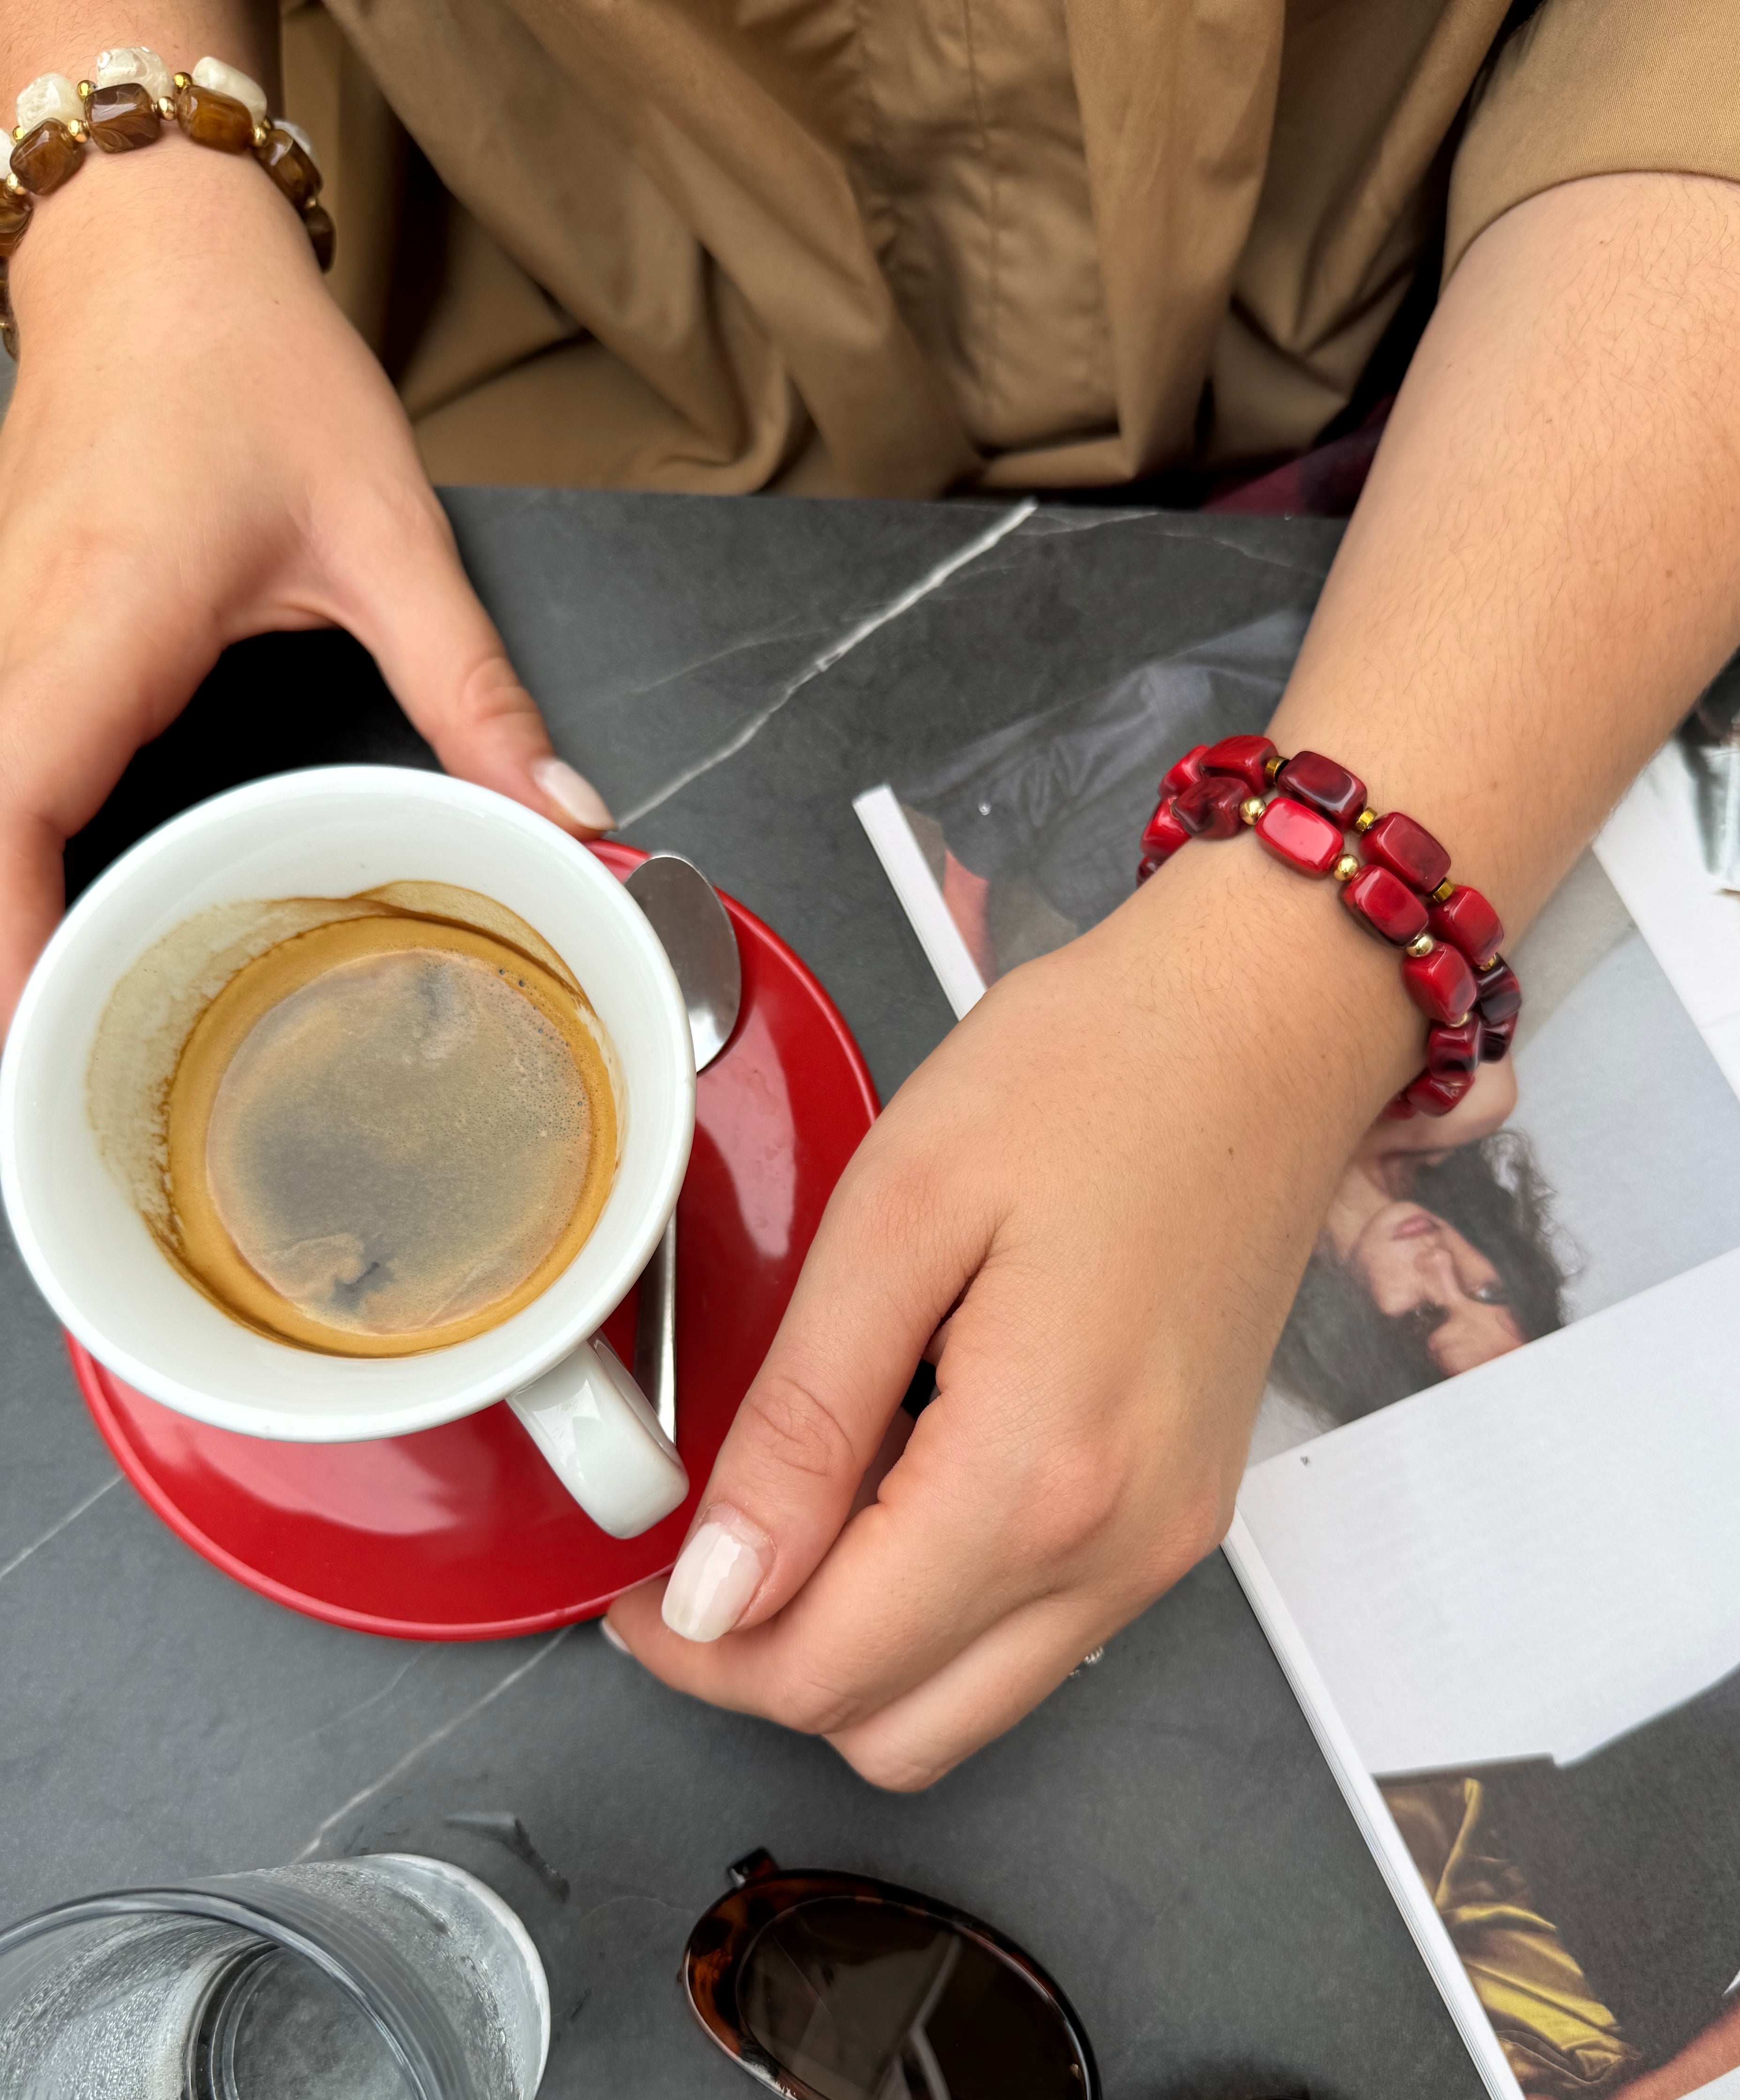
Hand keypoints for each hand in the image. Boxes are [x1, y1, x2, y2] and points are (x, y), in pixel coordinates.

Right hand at [0, 125, 607, 1026]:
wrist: (151, 246)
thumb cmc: (246, 360)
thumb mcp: (387, 534)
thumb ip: (472, 688)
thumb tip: (560, 812)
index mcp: (102, 619)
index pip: (13, 806)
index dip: (9, 934)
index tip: (37, 1040)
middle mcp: (19, 631)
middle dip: (3, 961)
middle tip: (55, 1090)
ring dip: (2, 911)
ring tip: (49, 1035)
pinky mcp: (1, 629)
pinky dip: (10, 850)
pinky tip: (44, 914)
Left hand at [608, 837, 1422, 1786]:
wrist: (1265, 1026)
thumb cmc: (1098, 1076)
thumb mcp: (897, 1218)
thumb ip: (799, 1424)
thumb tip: (717, 1585)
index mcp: (1039, 1474)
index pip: (828, 1670)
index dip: (701, 1652)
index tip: (642, 1588)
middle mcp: (1120, 1546)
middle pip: (898, 1727)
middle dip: (770, 1671)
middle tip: (701, 1559)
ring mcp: (1164, 1542)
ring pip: (967, 1706)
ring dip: (857, 1648)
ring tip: (800, 1504)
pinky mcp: (1181, 1514)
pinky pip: (1035, 1635)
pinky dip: (940, 1604)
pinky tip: (899, 1478)